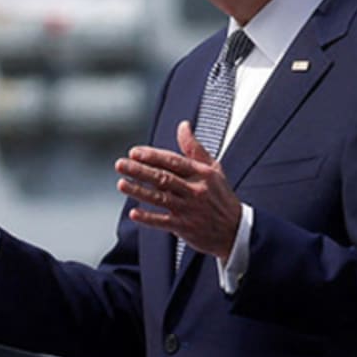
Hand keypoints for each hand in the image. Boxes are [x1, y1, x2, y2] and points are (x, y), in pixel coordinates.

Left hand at [115, 121, 242, 259]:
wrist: (235, 230)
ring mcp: (189, 210)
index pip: (173, 161)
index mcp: (201, 174)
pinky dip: (148, 218)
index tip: (134, 152)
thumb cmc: (221, 197)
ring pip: (160, 198)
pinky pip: (164, 222)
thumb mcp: (214, 169)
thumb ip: (194, 148)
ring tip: (121, 184)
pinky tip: (134, 213)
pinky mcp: (185, 227)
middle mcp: (195, 190)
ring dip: (139, 191)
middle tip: (121, 164)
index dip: (152, 156)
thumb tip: (183, 125)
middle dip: (140, 171)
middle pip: (163, 178)